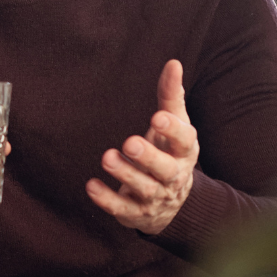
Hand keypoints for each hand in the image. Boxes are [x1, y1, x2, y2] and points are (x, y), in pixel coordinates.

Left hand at [87, 59, 198, 234]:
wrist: (171, 202)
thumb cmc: (169, 152)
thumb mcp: (174, 126)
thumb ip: (171, 97)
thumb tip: (173, 63)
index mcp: (184, 152)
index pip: (185, 141)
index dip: (173, 130)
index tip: (157, 116)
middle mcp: (173, 177)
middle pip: (166, 169)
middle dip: (148, 157)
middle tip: (129, 142)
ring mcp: (156, 197)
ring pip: (143, 189)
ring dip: (125, 174)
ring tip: (107, 157)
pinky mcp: (136, 213)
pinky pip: (122, 209)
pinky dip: (107, 199)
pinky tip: (91, 186)